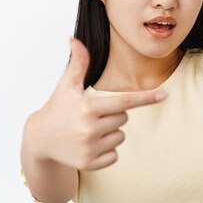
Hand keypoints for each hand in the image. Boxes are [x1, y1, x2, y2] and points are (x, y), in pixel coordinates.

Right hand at [24, 37, 166, 170]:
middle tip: (92, 116)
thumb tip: (74, 39)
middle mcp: (89, 129)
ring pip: (121, 137)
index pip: (124, 101)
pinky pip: (115, 155)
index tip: (164, 95)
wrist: (38, 139)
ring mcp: (89, 148)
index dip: (145, 97)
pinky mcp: (89, 164)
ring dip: (110, 133)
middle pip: (124, 118)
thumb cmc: (57, 108)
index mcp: (88, 108)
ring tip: (88, 131)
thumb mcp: (67, 86)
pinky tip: (88, 145)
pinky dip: (106, 151)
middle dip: (113, 115)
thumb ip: (78, 63)